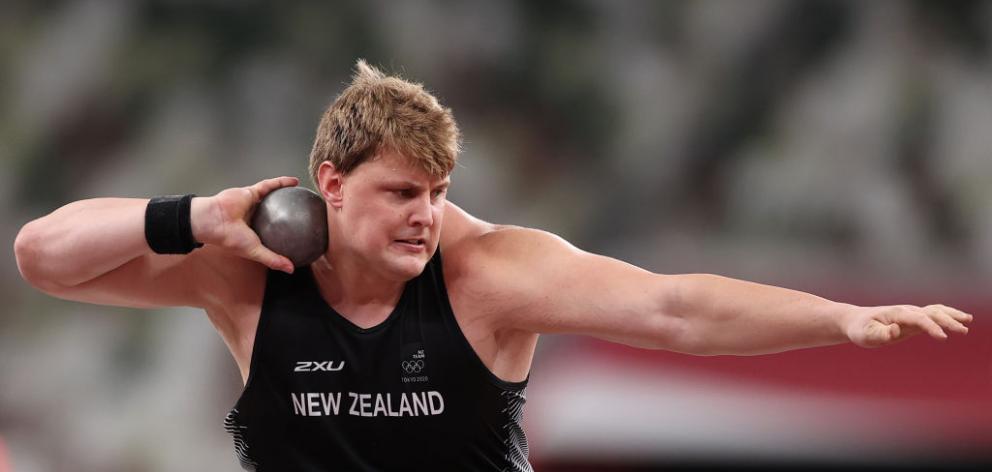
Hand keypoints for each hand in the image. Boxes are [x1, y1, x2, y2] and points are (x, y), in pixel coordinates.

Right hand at [191, 176, 299, 273]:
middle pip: (274, 213)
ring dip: (285, 194)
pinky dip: (281, 182)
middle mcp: (253, 217)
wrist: (213, 221)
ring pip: (272, 197)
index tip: (299, 233)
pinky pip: (269, 185)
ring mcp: (252, 204)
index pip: (271, 231)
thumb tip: (291, 269)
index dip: (284, 231)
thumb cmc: (230, 238)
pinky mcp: (250, 192)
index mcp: (253, 231)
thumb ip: (273, 259)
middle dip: (287, 212)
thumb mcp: (255, 251)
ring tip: (300, 194)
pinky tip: (295, 182)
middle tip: (302, 212)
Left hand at [845, 304, 972, 347]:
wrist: (856, 321)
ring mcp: (911, 314)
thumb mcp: (866, 335)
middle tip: (962, 330)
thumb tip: (896, 330)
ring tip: (968, 320)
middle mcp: (906, 311)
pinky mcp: (913, 319)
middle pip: (930, 313)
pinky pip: (933, 314)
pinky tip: (960, 319)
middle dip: (947, 321)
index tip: (943, 337)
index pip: (918, 319)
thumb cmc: (860, 329)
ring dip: (951, 315)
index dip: (931, 327)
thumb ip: (880, 334)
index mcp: (896, 314)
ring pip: (935, 311)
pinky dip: (947, 314)